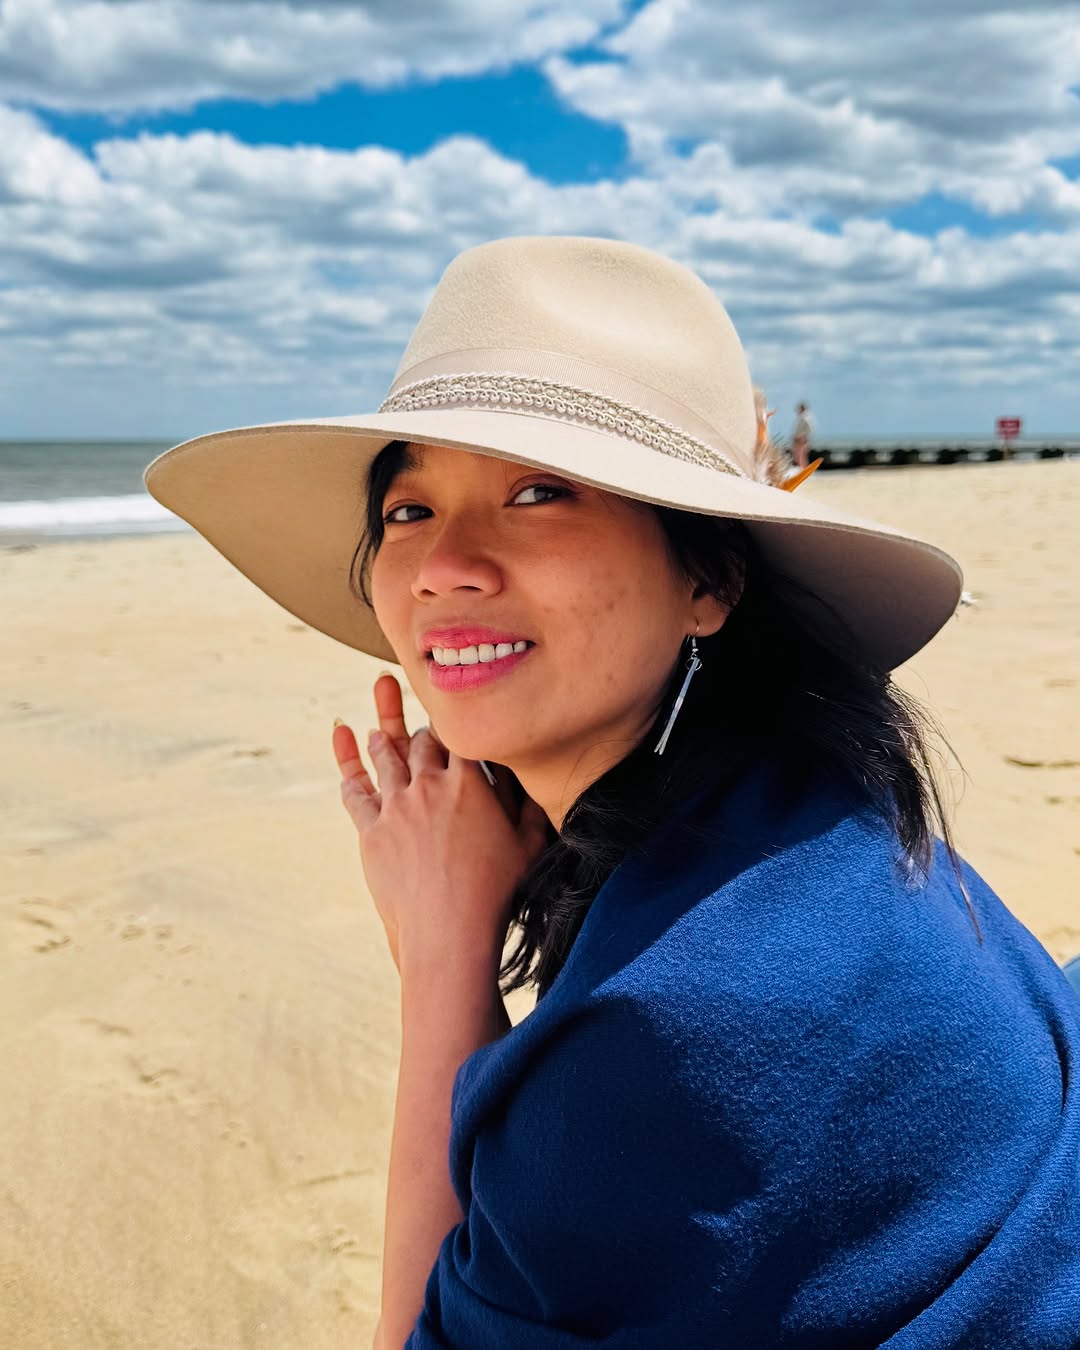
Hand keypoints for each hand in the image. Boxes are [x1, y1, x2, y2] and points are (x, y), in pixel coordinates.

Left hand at [332, 673, 548, 975]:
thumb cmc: (498, 894)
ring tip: (377, 720)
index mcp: (469, 783)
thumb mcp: (529, 845)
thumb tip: (535, 778)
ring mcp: (396, 806)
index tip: (459, 712)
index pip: (461, 735)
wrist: (448, 933)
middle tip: (421, 715)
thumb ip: (530, 805)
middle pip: (422, 742)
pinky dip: (347, 762)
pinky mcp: (371, 831)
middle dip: (424, 728)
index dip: (460, 722)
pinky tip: (343, 743)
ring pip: (386, 757)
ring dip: (383, 735)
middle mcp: (428, 785)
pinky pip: (355, 790)